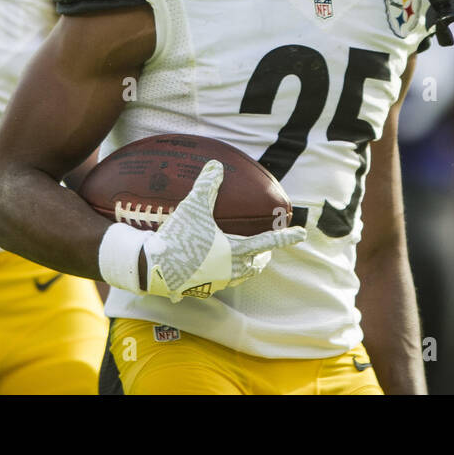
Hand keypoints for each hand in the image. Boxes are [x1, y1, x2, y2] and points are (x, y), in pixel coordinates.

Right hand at [142, 160, 305, 301]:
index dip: (285, 237)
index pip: (267, 242)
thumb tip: (216, 165)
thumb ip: (206, 185)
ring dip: (247, 268)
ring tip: (247, 261)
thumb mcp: (193, 207)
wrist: (152, 267)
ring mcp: (216, 282)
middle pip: (255, 265)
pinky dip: (225, 275)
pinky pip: (220, 283)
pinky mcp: (201, 289)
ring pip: (241, 276)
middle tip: (267, 251)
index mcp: (234, 251)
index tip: (302, 234)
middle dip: (263, 257)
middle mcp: (229, 269)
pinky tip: (214, 270)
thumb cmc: (177, 237)